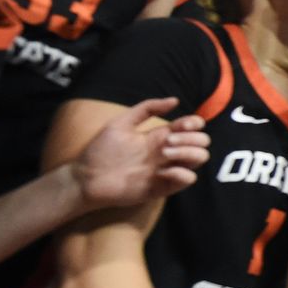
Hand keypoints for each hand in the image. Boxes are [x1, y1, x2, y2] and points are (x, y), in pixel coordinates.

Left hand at [72, 98, 209, 207]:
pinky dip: (181, 173)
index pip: (191, 127)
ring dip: (187, 153)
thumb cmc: (101, 151)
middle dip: (190, 138)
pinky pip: (188, 180)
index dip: (194, 123)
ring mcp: (167, 169)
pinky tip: (162, 171)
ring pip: (198, 159)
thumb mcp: (121, 123)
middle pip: (200, 142)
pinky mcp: (164, 187)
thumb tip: (175, 100)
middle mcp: (167, 152)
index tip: (183, 124)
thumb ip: (146, 109)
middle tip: (166, 142)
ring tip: (165, 153)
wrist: (87, 178)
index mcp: (160, 136)